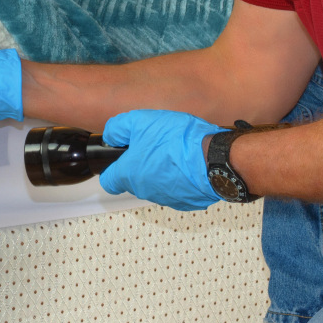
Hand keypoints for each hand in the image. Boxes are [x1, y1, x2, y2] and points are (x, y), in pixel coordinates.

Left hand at [98, 110, 226, 210]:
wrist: (214, 158)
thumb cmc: (178, 141)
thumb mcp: (141, 121)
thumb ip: (119, 128)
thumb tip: (111, 135)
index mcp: (129, 175)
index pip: (108, 182)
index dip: (112, 168)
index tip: (121, 157)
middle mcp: (144, 191)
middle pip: (134, 180)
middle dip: (140, 164)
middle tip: (154, 145)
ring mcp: (165, 199)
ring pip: (155, 184)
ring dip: (160, 170)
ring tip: (173, 151)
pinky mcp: (185, 201)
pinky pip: (176, 188)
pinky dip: (179, 177)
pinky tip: (187, 162)